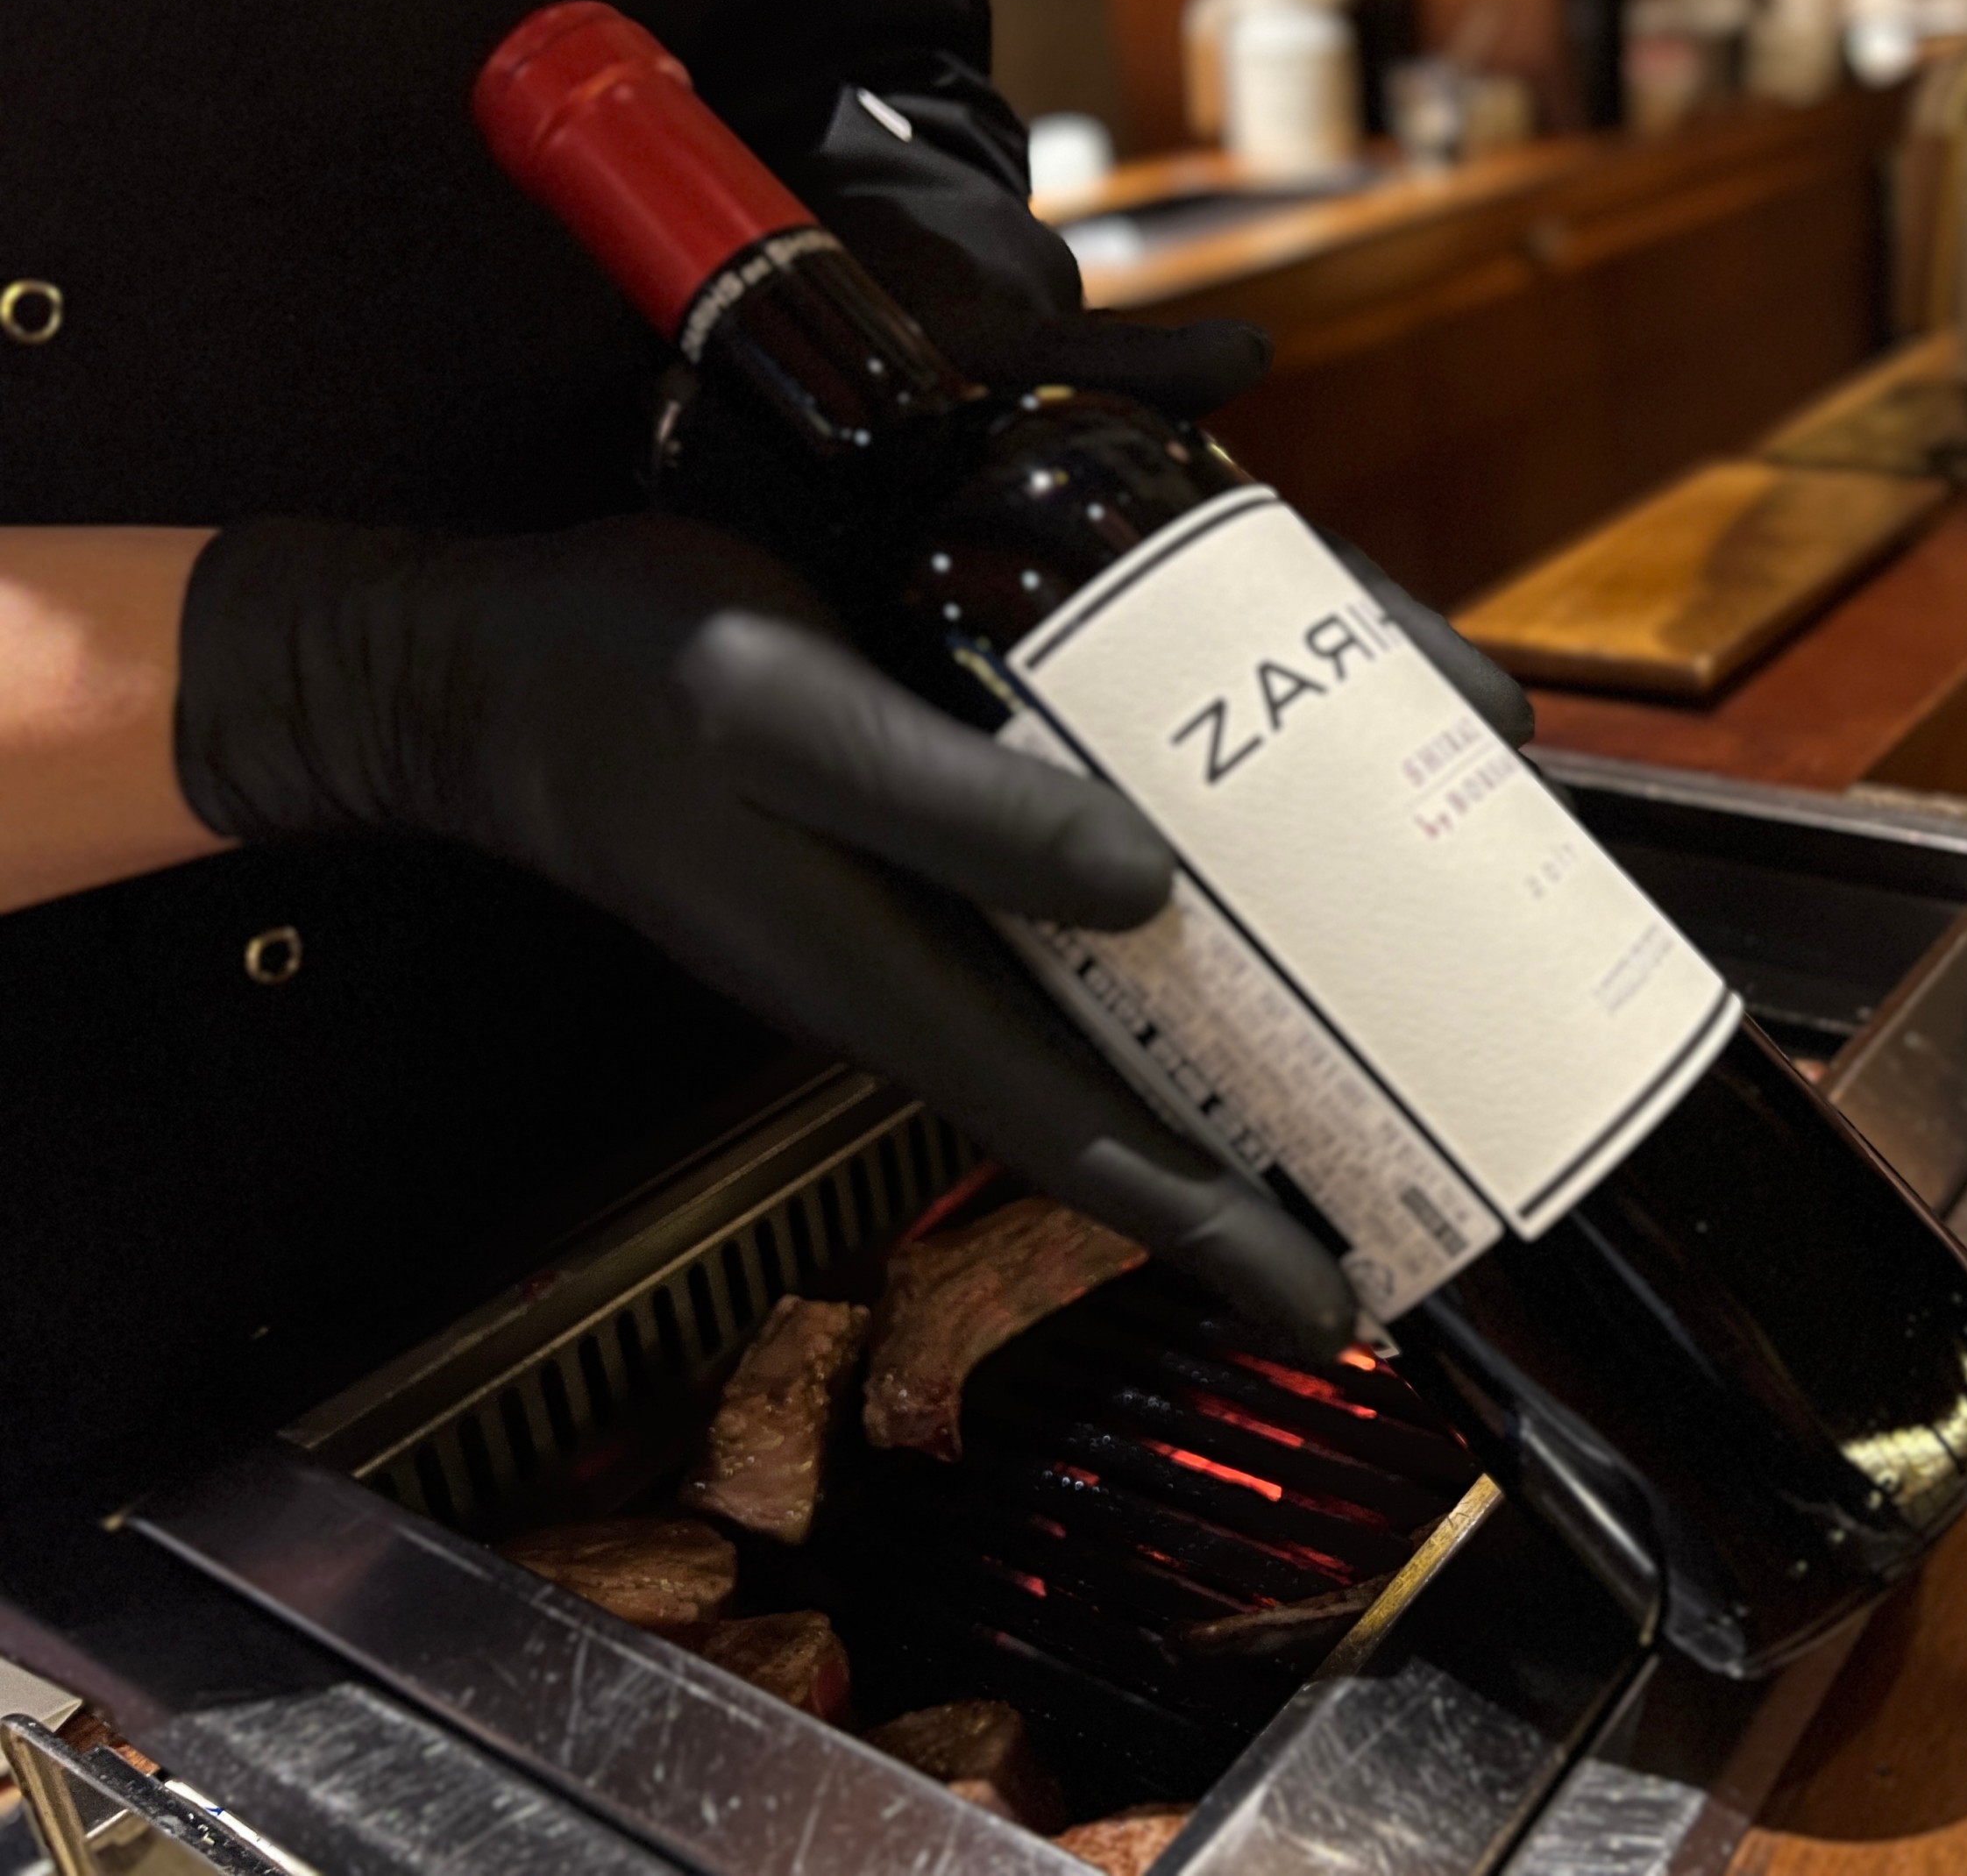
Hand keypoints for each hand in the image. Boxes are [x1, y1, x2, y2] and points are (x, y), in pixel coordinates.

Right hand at [173, 514, 1356, 1352]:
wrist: (505, 669)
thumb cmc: (628, 702)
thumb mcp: (784, 728)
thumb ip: (955, 810)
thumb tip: (1151, 889)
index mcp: (909, 997)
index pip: (1098, 1153)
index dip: (1225, 1238)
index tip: (1346, 1315)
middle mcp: (945, 979)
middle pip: (1146, 1082)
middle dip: (1288, 1122)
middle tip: (1443, 1125)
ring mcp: (938, 919)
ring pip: (1134, 983)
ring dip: (1267, 990)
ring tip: (1406, 966)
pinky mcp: (931, 840)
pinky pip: (1090, 884)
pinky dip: (1197, 871)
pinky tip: (1261, 815)